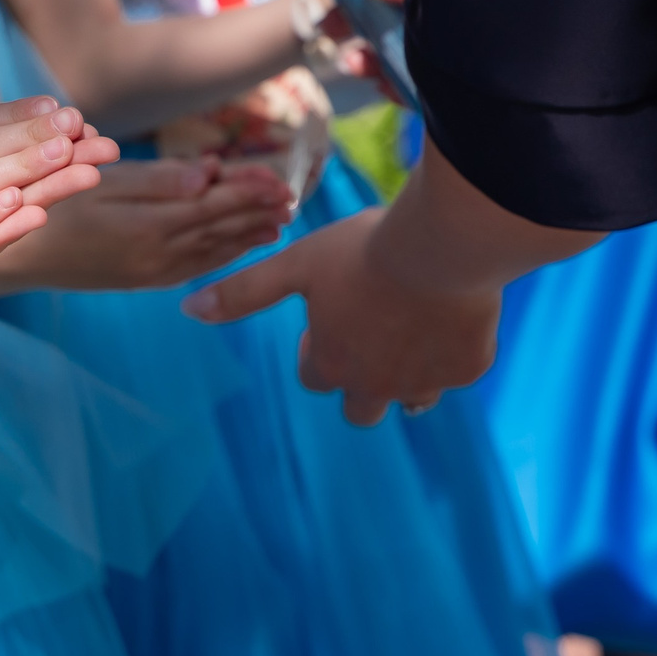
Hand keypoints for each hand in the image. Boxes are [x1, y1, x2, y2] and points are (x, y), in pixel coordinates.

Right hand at [0, 156, 296, 294]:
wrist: (11, 258)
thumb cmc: (50, 207)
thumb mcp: (99, 183)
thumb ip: (157, 179)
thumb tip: (209, 175)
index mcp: (150, 228)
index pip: (214, 205)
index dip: (248, 192)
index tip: (279, 179)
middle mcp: (158, 257)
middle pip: (220, 229)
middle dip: (257, 212)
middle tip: (291, 197)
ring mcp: (150, 273)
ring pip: (211, 251)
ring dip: (247, 235)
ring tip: (278, 223)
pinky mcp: (140, 279)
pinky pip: (193, 267)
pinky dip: (221, 254)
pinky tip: (236, 247)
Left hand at [181, 206, 501, 423]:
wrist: (441, 245)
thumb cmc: (361, 250)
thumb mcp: (296, 265)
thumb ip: (244, 293)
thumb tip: (187, 310)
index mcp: (331, 363)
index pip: (314, 376)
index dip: (319, 347)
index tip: (332, 315)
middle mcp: (376, 385)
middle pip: (360, 409)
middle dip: (360, 381)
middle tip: (373, 332)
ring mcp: (426, 381)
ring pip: (413, 396)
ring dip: (408, 373)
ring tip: (413, 326)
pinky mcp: (469, 369)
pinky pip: (458, 369)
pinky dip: (453, 349)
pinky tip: (452, 313)